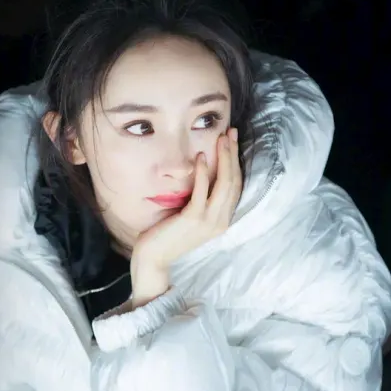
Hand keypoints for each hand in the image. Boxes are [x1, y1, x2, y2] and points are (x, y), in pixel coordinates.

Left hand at [130, 128, 241, 306]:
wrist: (154, 258)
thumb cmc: (168, 235)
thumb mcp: (190, 216)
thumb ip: (201, 200)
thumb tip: (204, 175)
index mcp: (222, 220)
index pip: (236, 186)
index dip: (236, 161)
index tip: (232, 140)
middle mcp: (221, 221)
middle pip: (234, 181)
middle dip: (233, 154)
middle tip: (231, 132)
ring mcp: (209, 221)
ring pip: (224, 184)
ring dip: (223, 158)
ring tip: (221, 138)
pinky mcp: (193, 220)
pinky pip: (203, 192)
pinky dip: (203, 173)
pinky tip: (200, 157)